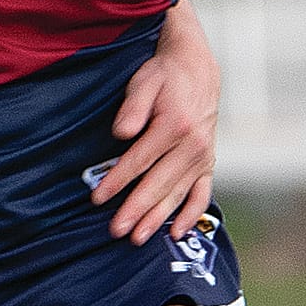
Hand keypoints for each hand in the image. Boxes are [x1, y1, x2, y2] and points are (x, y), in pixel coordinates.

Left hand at [91, 2, 220, 242]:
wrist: (197, 67)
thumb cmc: (163, 75)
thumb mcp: (144, 81)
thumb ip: (133, 107)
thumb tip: (121, 133)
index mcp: (174, 125)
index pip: (139, 161)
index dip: (118, 181)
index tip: (98, 198)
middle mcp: (192, 144)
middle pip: (158, 184)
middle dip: (135, 209)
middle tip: (116, 230)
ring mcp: (203, 156)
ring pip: (178, 194)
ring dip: (158, 219)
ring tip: (138, 238)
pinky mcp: (208, 162)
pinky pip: (202, 194)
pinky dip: (191, 215)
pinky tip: (176, 233)